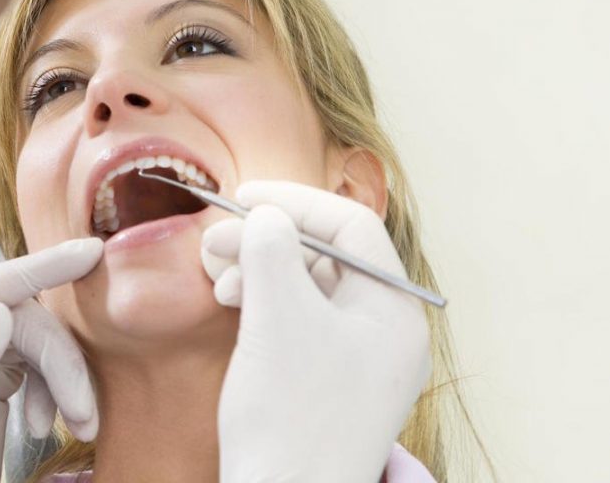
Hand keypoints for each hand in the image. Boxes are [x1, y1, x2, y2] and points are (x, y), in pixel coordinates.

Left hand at [0, 237, 102, 482]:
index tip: (89, 252)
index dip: (39, 268)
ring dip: (64, 379)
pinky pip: (37, 364)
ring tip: (79, 425)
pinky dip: (54, 392)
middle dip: (60, 361)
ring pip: (35, 339)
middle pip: (20, 319)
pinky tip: (47, 426)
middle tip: (84, 413)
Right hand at [203, 182, 430, 482]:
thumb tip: (265, 214)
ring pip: (309, 285)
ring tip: (216, 275)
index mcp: (394, 310)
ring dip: (259, 268)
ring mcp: (359, 358)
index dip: (295, 201)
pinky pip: (300, 318)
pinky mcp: (329, 379)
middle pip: (328, 254)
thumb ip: (271, 248)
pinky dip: (263, 301)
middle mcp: (385, 330)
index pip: (351, 226)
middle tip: (215, 241)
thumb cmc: (290, 414)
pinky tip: (230, 302)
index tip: (243, 195)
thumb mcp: (277, 315)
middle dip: (268, 238)